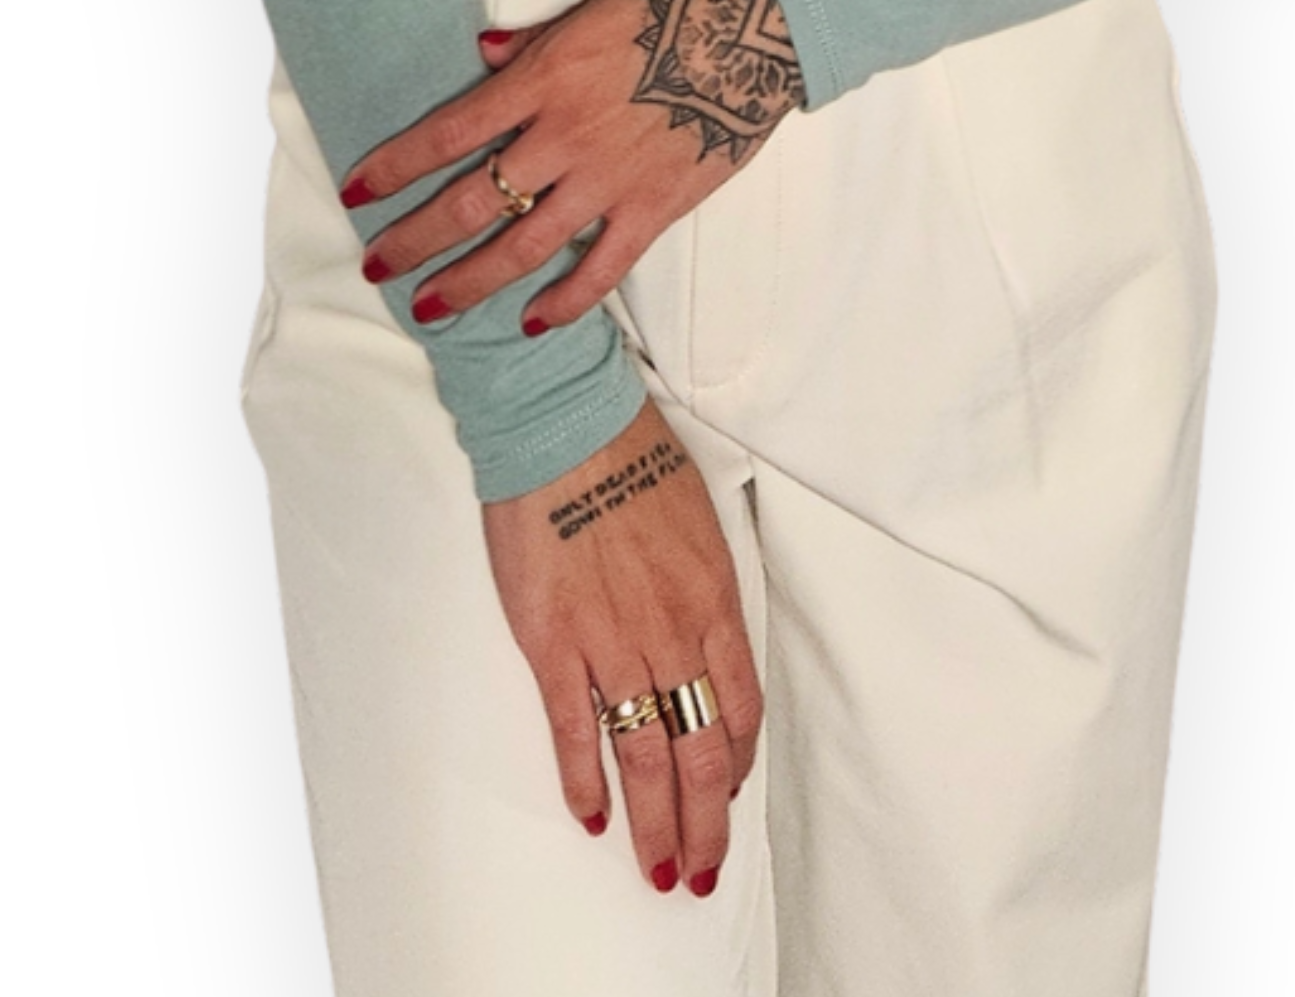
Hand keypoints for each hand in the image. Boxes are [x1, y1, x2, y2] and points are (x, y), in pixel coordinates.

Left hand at [339, 0, 804, 333]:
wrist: (756, 28)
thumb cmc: (674, 4)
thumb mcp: (590, 10)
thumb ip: (533, 43)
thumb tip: (483, 52)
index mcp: (542, 82)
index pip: (448, 132)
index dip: (395, 165)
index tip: (357, 189)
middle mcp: (563, 136)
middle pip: (471, 200)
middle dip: (415, 238)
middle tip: (375, 265)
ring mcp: (607, 179)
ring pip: (523, 246)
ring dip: (470, 282)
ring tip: (430, 308)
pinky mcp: (653, 208)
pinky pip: (600, 270)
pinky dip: (564, 303)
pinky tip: (532, 324)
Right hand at [483, 402, 763, 893]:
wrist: (565, 426)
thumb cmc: (630, 455)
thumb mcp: (696, 518)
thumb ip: (702, 585)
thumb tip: (704, 632)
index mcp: (712, 598)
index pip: (740, 705)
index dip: (738, 761)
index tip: (730, 790)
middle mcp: (671, 631)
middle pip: (701, 750)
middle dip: (705, 820)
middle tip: (700, 868)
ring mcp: (612, 642)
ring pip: (644, 754)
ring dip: (655, 821)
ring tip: (658, 869)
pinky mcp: (554, 643)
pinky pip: (574, 730)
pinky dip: (584, 780)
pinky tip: (593, 816)